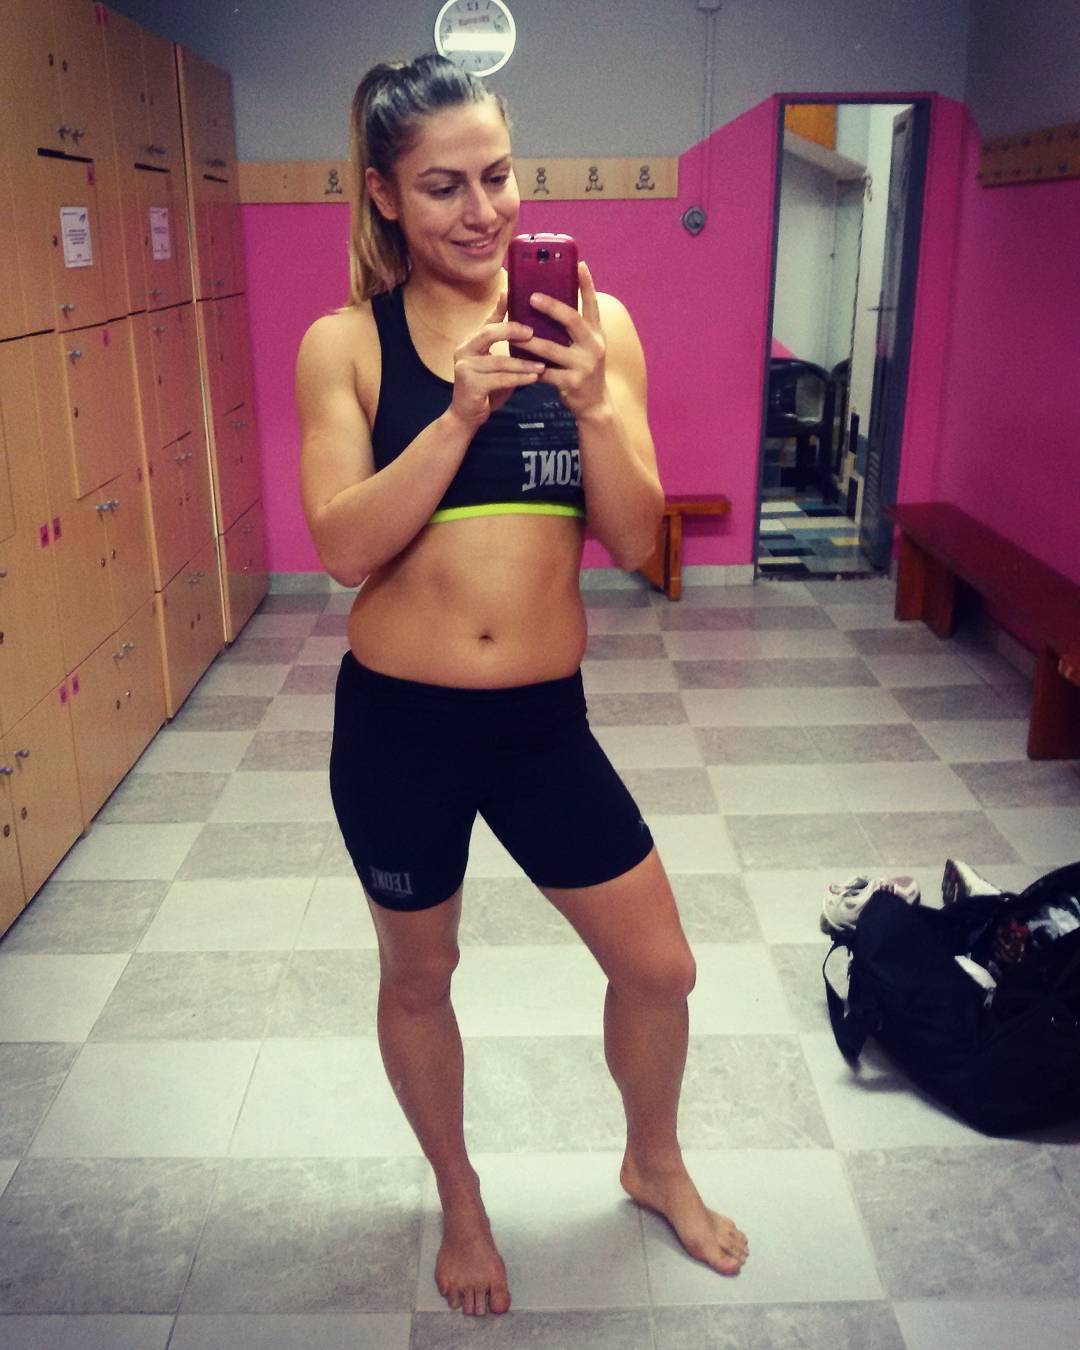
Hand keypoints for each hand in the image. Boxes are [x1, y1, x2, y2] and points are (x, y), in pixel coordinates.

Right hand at [449, 292, 544, 428]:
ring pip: (499, 361)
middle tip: (532, 332)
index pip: (488, 320)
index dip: (501, 307)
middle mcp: (464, 350)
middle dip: (512, 331)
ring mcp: (465, 367)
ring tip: (542, 364)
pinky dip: (519, 379)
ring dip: (523, 363)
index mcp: (471, 342)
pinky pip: (500, 379)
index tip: (513, 292)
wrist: (466, 416)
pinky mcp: (470, 385)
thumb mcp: (497, 364)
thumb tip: (532, 331)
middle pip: (489, 334)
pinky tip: (534, 378)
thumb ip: (507, 348)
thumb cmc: (486, 388)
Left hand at [521, 262, 608, 420]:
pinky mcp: (572, 383)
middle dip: (551, 307)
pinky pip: (545, 372)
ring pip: (552, 348)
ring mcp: (584, 365)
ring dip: (531, 339)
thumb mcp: (587, 346)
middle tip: (532, 297)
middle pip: (572, 320)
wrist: (595, 404)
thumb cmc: (584, 369)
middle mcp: (594, 346)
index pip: (592, 304)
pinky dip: (529, 365)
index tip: (579, 263)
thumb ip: (575, 328)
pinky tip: (516, 360)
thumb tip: (552, 303)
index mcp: (597, 333)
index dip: (587, 283)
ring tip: (514, 330)